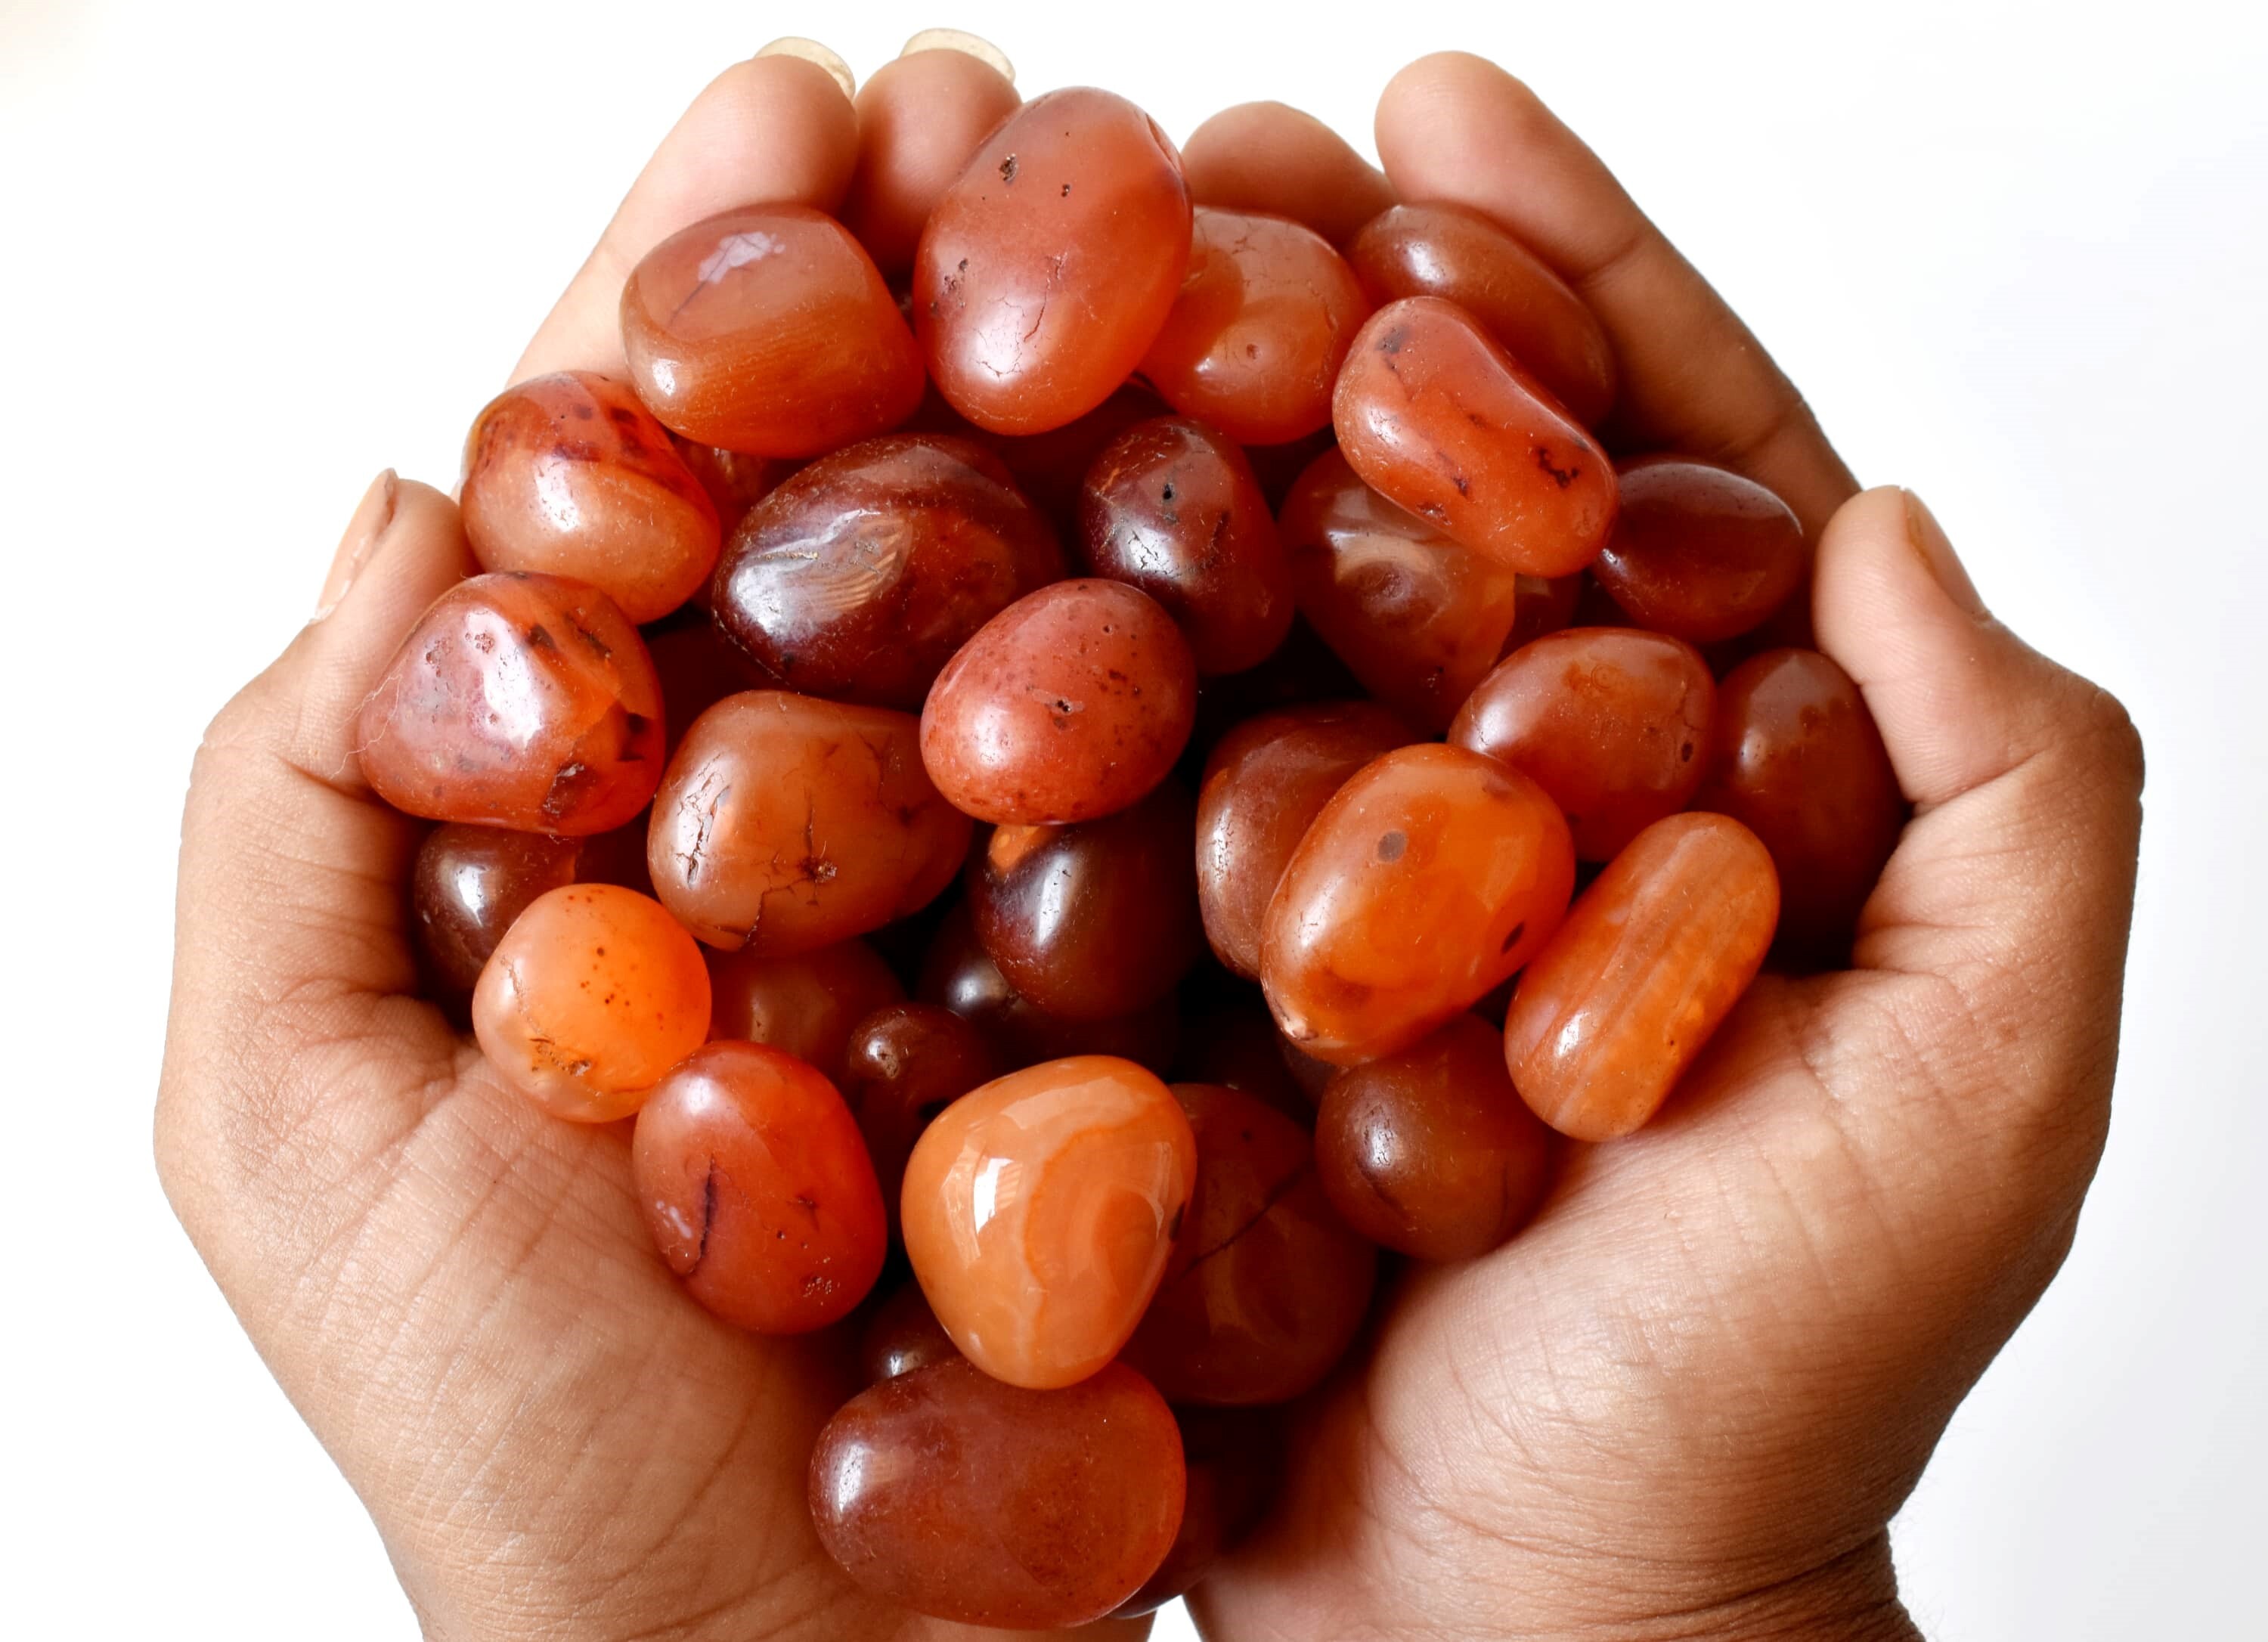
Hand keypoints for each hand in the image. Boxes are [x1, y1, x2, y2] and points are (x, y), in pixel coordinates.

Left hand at [155, 42, 1141, 1641]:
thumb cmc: (527, 1446)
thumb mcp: (292, 1126)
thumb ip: (298, 799)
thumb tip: (411, 493)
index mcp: (599, 816)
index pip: (643, 488)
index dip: (706, 286)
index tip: (795, 100)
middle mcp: (812, 826)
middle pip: (869, 497)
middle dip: (932, 278)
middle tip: (1013, 98)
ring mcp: (1001, 899)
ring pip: (1050, 598)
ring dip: (1110, 391)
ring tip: (1183, 192)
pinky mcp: (1159, 1009)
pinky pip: (1206, 775)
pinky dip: (1251, 612)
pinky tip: (1302, 449)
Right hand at [1181, 57, 2141, 1641]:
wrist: (1523, 1634)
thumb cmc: (1766, 1393)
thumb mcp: (1982, 1096)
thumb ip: (2012, 797)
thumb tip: (1880, 525)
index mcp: (1714, 784)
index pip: (1658, 467)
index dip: (1564, 274)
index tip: (1439, 107)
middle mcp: (1519, 803)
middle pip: (1426, 497)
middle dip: (1320, 304)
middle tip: (1195, 150)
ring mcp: (1342, 883)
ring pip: (1259, 612)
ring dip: (1164, 438)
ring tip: (1055, 276)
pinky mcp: (1194, 988)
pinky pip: (1128, 794)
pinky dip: (1059, 661)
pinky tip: (969, 528)